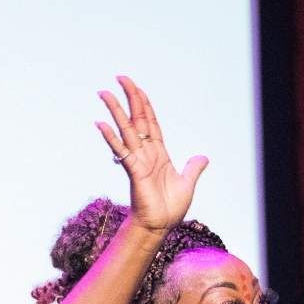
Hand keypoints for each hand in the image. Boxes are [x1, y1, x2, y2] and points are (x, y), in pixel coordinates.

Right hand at [95, 76, 207, 232]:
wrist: (160, 226)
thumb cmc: (170, 208)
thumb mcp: (188, 182)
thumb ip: (193, 168)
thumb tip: (202, 157)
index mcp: (158, 153)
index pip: (150, 122)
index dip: (144, 103)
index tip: (134, 88)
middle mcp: (146, 153)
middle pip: (136, 119)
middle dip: (129, 98)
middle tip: (119, 78)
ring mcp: (138, 161)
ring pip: (126, 130)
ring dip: (115, 111)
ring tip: (104, 94)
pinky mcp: (134, 171)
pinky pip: (122, 151)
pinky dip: (111, 137)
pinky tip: (101, 124)